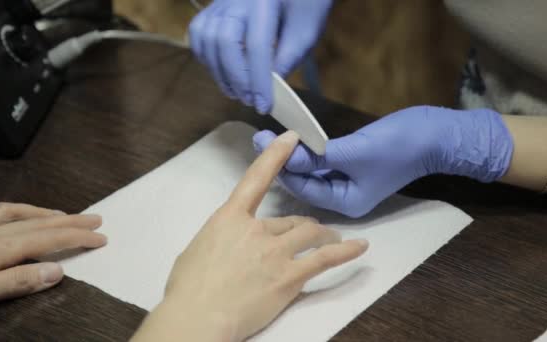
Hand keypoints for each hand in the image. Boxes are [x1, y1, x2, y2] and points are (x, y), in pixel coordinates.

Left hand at [0, 203, 105, 302]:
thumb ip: (17, 281)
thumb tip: (57, 272)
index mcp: (3, 249)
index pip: (50, 240)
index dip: (78, 238)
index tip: (101, 239)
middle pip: (41, 225)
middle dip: (71, 223)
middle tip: (96, 220)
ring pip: (22, 216)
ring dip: (48, 215)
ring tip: (67, 216)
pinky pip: (1, 213)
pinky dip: (21, 211)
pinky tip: (27, 214)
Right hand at [133, 131, 367, 341]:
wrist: (198, 317)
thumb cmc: (187, 288)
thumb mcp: (197, 250)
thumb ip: (220, 238)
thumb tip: (227, 241)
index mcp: (229, 219)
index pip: (256, 179)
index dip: (275, 156)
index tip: (291, 139)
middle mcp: (256, 230)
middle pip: (288, 221)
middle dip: (299, 228)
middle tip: (309, 232)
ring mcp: (275, 252)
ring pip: (310, 234)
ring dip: (324, 234)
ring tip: (335, 237)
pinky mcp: (290, 277)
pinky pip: (324, 259)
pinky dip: (345, 251)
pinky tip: (359, 247)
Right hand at [189, 0, 331, 113]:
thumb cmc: (305, 6)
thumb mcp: (306, 31)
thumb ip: (288, 58)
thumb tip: (270, 89)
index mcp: (264, 1)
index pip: (256, 45)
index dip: (258, 80)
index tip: (263, 106)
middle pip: (224, 40)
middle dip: (236, 77)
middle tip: (249, 100)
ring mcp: (220, 3)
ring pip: (206, 39)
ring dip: (219, 72)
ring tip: (236, 93)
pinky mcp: (212, 9)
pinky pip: (199, 35)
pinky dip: (207, 59)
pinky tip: (223, 73)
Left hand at [253, 106, 513, 217]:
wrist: (434, 135)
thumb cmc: (398, 145)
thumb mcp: (355, 151)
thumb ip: (319, 155)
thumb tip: (284, 153)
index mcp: (346, 202)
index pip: (303, 187)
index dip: (281, 166)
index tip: (260, 142)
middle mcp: (344, 197)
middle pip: (305, 180)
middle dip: (284, 160)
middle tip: (260, 136)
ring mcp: (349, 182)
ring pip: (313, 170)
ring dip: (296, 154)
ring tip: (271, 135)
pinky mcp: (353, 166)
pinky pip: (325, 162)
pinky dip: (312, 151)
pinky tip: (296, 138)